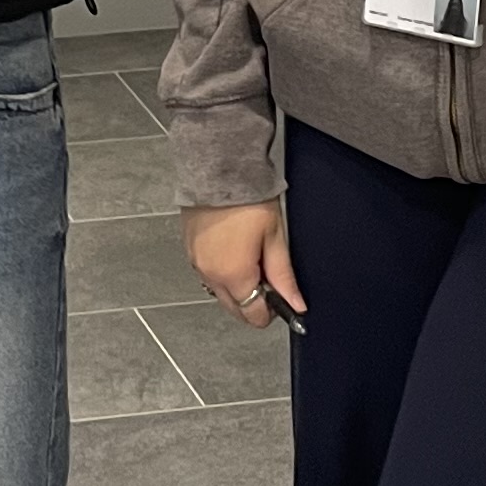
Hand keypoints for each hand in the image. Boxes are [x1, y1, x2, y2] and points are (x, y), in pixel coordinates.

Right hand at [184, 201, 303, 326]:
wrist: (219, 170)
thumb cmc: (248, 200)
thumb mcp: (275, 238)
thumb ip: (284, 277)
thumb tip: (296, 304)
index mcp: (234, 276)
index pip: (254, 315)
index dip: (272, 311)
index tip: (281, 298)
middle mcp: (211, 275)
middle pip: (235, 309)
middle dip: (253, 302)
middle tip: (268, 276)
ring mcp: (196, 264)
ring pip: (220, 293)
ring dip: (236, 287)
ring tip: (250, 259)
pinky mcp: (189, 251)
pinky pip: (207, 275)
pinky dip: (221, 273)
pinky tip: (233, 252)